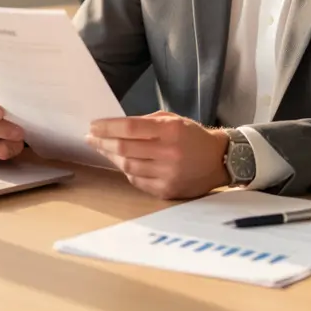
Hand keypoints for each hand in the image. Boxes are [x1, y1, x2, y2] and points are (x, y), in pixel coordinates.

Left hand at [86, 111, 230, 199]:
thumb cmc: (192, 136)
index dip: (107, 127)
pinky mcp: (166, 190)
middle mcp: (169, 153)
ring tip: (103, 149)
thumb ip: (146, 122)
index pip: (130, 128)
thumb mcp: (173, 120)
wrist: (218, 161)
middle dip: (103, 142)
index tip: (93, 126)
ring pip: (128, 166)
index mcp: (170, 130)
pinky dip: (127, 171)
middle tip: (91, 138)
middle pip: (124, 148)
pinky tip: (122, 163)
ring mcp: (167, 174)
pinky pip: (137, 181)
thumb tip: (116, 126)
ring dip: (111, 157)